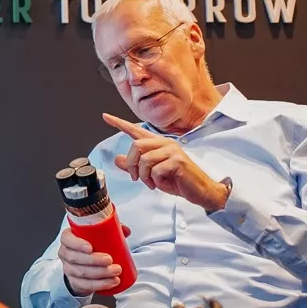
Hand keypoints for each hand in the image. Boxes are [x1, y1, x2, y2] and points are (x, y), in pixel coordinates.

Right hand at [59, 223, 131, 295]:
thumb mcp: (97, 235)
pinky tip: (111, 282)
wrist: (84, 264)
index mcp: (68, 239)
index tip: (91, 247)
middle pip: (74, 258)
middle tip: (110, 260)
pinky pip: (86, 285)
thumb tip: (126, 230)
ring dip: (100, 273)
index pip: (66, 239)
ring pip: (81, 273)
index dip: (77, 244)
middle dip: (94, 260)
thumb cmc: (91, 246)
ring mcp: (68, 269)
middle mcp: (65, 253)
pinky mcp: (75, 282)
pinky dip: (100, 284)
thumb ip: (110, 229)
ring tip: (116, 272)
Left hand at [103, 113, 229, 212]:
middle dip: (132, 165)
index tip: (105, 116)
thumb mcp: (152, 174)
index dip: (119, 123)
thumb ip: (135, 166)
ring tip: (151, 183)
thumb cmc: (178, 180)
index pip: (136, 130)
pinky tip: (162, 184)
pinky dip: (155, 181)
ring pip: (144, 160)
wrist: (200, 191)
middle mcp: (165, 143)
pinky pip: (156, 171)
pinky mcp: (177, 161)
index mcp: (158, 143)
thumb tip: (118, 160)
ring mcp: (172, 151)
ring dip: (144, 176)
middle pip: (136, 146)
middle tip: (135, 178)